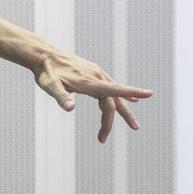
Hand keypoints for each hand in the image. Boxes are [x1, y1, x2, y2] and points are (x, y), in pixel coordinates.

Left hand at [33, 49, 152, 142]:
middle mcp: (96, 77)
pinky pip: (110, 87)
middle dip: (114, 120)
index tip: (149, 94)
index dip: (132, 92)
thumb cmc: (46, 71)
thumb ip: (61, 97)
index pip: (114, 90)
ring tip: (132, 124)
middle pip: (112, 101)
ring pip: (113, 95)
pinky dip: (120, 97)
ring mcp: (96, 74)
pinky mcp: (93, 73)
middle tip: (103, 138)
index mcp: (89, 82)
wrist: (44, 55)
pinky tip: (130, 101)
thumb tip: (71, 108)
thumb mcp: (50, 86)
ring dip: (121, 111)